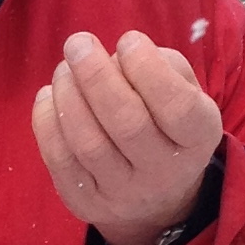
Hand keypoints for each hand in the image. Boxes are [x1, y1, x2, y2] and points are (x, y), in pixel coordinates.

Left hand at [31, 29, 223, 244]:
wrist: (155, 194)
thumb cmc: (165, 121)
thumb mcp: (184, 88)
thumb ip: (159, 64)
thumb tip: (111, 59)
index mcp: (198, 138)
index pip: (177, 106)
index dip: (147, 68)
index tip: (127, 40)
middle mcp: (164, 172)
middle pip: (127, 124)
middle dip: (96, 76)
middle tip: (78, 44)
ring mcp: (123, 194)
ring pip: (89, 144)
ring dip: (68, 96)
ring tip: (64, 70)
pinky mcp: (86, 203)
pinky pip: (60, 161)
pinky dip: (46, 121)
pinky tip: (49, 96)